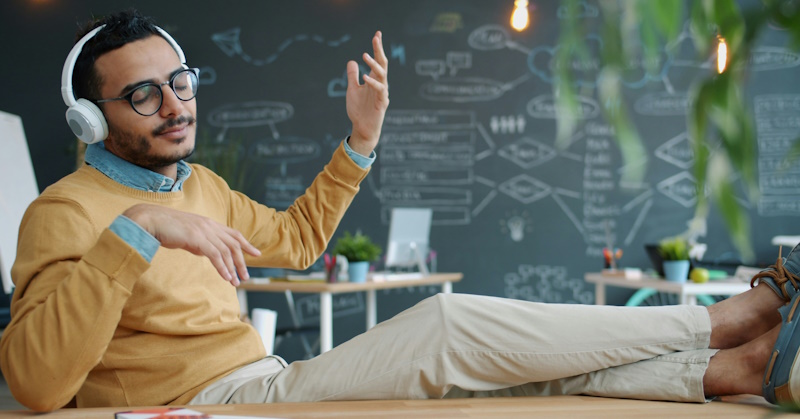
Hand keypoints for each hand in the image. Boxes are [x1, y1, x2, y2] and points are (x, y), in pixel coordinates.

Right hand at [123, 204, 260, 285]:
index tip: (256, 253)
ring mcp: (204, 231)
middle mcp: (210, 226)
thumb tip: (208, 253)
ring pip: (226, 251)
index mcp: (209, 223)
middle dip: (242, 261)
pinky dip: (222, 267)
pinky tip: (226, 277)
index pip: (234, 234)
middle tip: (246, 276)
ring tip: (236, 282)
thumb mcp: (188, 235)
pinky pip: (215, 255)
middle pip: (234, 244)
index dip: (246, 244)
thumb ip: (200, 243)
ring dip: (233, 268)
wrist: (150, 220)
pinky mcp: (197, 238)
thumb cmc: (166, 229)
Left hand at [346, 30, 389, 156]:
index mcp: (374, 79)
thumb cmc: (359, 110)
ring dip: (374, 64)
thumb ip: (352, 76)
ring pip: (382, 75)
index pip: (377, 60)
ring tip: (365, 55)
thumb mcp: (352, 89)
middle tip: (376, 38)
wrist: (362, 128)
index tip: (377, 34)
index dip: (377, 48)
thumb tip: (352, 61)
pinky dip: (372, 83)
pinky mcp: (381, 103)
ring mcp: (382, 93)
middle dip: (379, 50)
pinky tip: (364, 77)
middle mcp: (380, 84)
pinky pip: (379, 90)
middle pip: (382, 64)